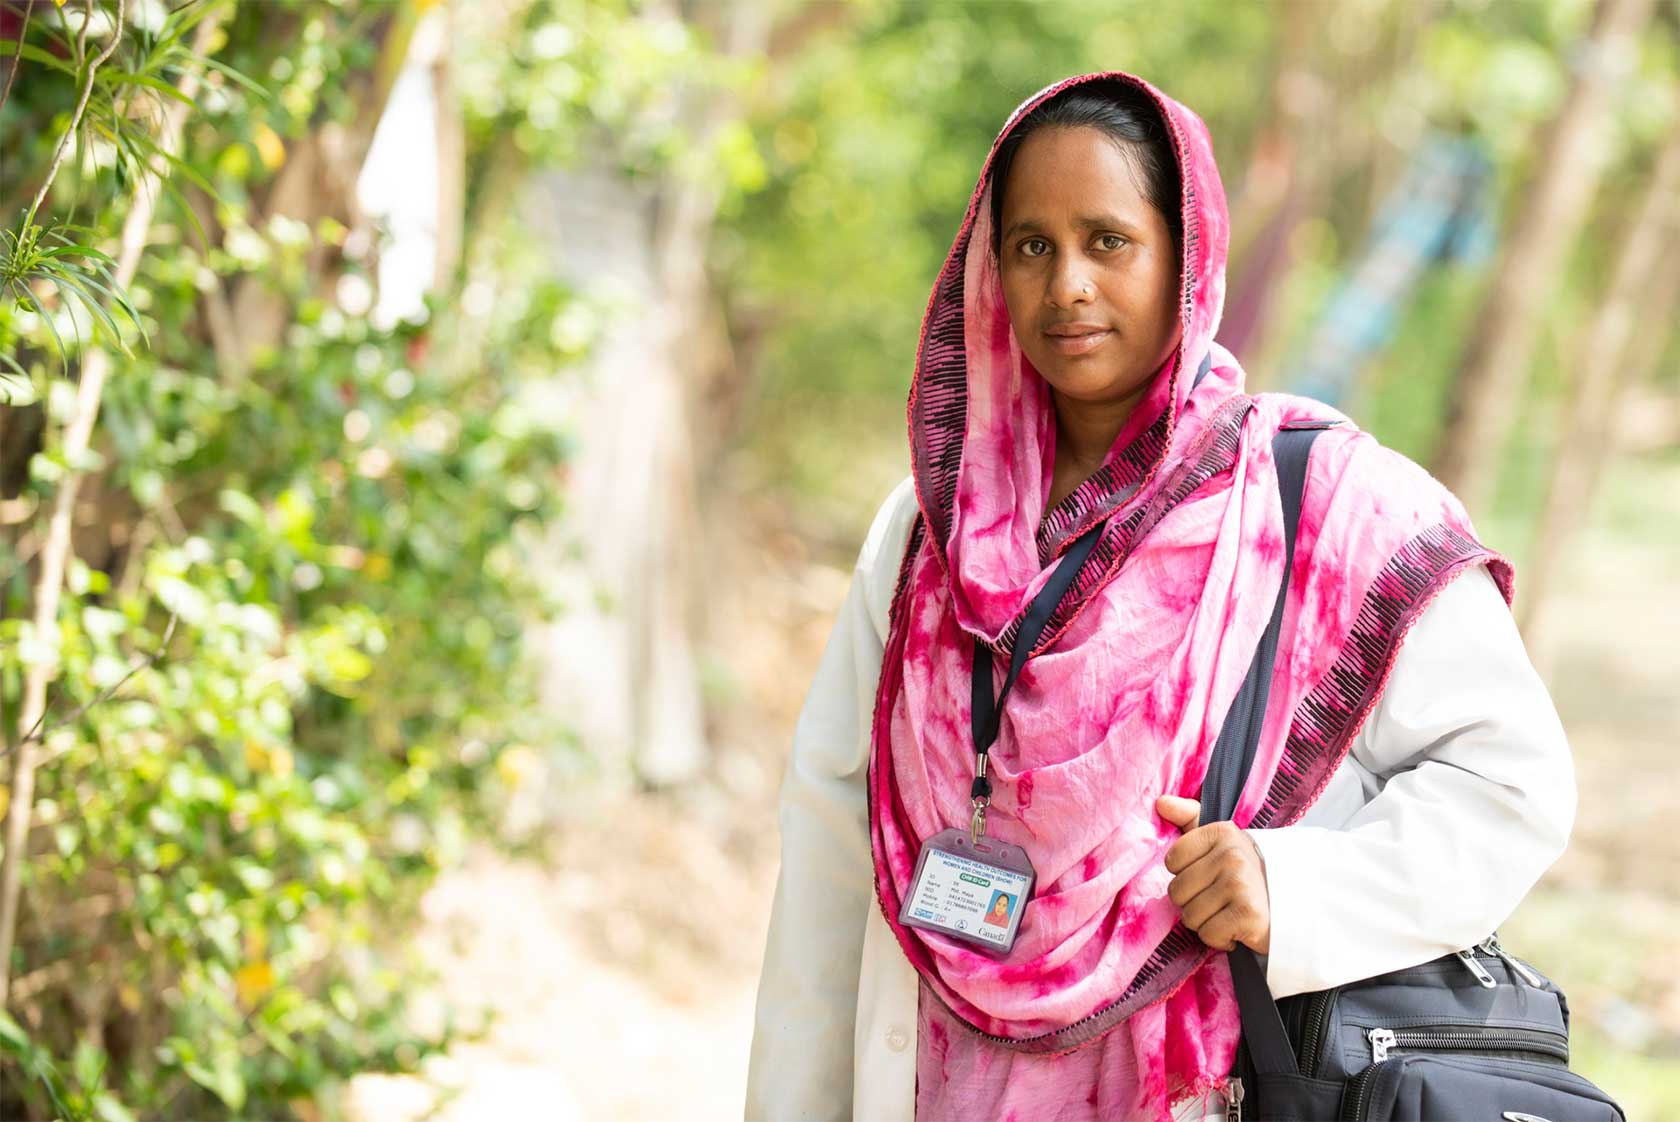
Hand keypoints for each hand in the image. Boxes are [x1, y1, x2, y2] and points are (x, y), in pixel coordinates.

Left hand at [1156, 795, 1271, 955]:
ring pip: (1189, 916)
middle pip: (1177, 891)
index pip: (1172, 860)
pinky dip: (1220, 939)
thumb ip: (1189, 818)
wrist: (1292, 909)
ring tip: (1228, 913)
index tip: (1209, 875)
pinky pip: (1208, 934)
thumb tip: (1160, 802)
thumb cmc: (1245, 876)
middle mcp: (1231, 854)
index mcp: (1222, 832)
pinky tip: (1236, 928)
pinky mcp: (1248, 914)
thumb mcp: (1220, 841)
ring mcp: (1240, 883)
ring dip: (1206, 923)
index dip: (1185, 875)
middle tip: (1220, 900)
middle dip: (1193, 903)